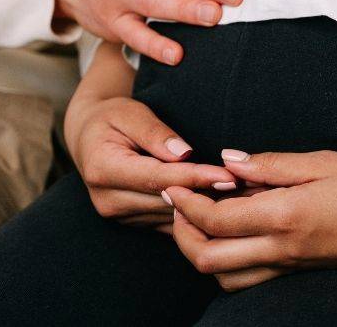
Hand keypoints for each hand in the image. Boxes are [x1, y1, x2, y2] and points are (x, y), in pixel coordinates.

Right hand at [64, 93, 236, 229]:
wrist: (89, 138)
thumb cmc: (113, 118)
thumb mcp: (130, 112)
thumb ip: (155, 132)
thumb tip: (183, 153)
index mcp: (103, 169)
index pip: (158, 177)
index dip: (195, 177)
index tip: (228, 175)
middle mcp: (108, 200)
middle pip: (167, 202)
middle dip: (208, 195)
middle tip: (247, 188)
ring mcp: (119, 216)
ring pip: (171, 217)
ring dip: (206, 209)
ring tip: (243, 197)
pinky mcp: (132, 223)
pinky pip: (170, 223)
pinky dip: (196, 215)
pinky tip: (224, 205)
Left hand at [163, 150, 336, 291]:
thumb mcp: (327, 162)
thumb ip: (274, 164)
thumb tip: (231, 161)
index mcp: (286, 216)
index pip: (216, 219)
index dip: (186, 203)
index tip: (174, 183)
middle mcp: (283, 249)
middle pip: (208, 259)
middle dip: (182, 234)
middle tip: (178, 204)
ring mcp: (292, 265)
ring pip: (225, 277)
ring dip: (203, 251)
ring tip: (202, 218)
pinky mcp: (302, 270)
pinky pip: (250, 277)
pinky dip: (229, 260)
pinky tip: (237, 232)